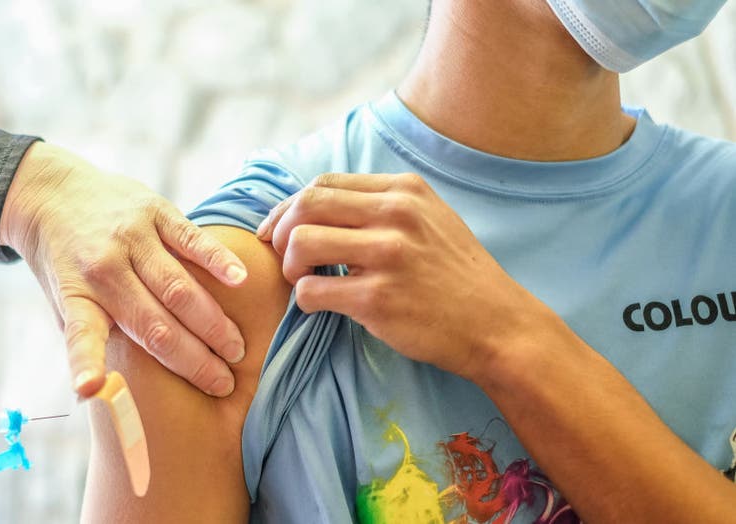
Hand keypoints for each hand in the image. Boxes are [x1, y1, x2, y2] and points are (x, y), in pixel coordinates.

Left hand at [0, 142, 248, 397]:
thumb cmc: (64, 260)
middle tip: (223, 383)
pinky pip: (191, 240)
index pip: (82, 336)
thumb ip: (88, 336)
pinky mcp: (154, 211)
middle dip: (195, 360)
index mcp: (75, 295)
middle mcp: (103, 268)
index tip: (92, 391)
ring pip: (179, 289)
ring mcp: (131, 237)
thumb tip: (106, 392)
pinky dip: (217, 260)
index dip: (88, 365)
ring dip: (213, 324)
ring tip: (236, 349)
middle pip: (156, 325)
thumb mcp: (61, 300)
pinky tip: (239, 281)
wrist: (52, 192)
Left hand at [256, 173, 539, 379]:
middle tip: (283, 257)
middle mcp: (396, 214)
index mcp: (404, 190)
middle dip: (280, 232)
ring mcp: (388, 255)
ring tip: (304, 280)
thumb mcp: (430, 219)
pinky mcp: (378, 299)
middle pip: (305, 205)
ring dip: (290, 266)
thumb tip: (319, 206)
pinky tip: (320, 305)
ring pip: (300, 243)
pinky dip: (304, 299)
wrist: (498, 325)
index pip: (324, 183)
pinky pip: (311, 291)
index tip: (278, 229)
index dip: (290, 206)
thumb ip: (383, 206)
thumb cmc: (456, 275)